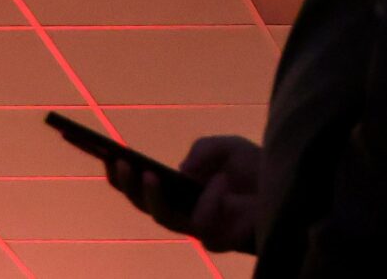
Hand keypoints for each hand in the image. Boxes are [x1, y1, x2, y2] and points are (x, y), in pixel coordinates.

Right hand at [107, 133, 262, 253]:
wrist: (290, 187)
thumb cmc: (254, 169)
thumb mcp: (228, 147)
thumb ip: (204, 150)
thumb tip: (182, 170)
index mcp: (177, 188)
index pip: (138, 180)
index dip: (117, 168)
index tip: (97, 148)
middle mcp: (180, 210)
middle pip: (141, 203)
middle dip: (126, 183)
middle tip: (118, 161)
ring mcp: (195, 227)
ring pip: (162, 218)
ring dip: (154, 195)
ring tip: (149, 173)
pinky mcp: (215, 239)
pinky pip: (202, 221)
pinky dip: (211, 198)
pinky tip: (221, 180)